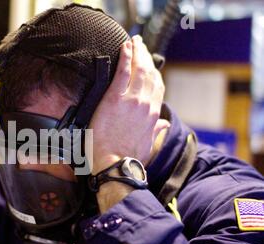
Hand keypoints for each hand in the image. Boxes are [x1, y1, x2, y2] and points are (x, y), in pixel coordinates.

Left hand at [88, 35, 169, 175]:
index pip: (157, 86)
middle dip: (145, 56)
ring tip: (133, 41)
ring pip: (138, 70)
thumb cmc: (129, 158)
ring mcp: (131, 100)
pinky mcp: (115, 100)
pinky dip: (125, 58)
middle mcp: (146, 104)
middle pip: (149, 73)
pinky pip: (122, 73)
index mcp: (153, 114)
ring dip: (136, 53)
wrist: (116, 166)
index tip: (150, 62)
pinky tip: (124, 47)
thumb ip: (156, 130)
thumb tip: (164, 123)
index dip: (154, 71)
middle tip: (140, 44)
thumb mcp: (148, 144)